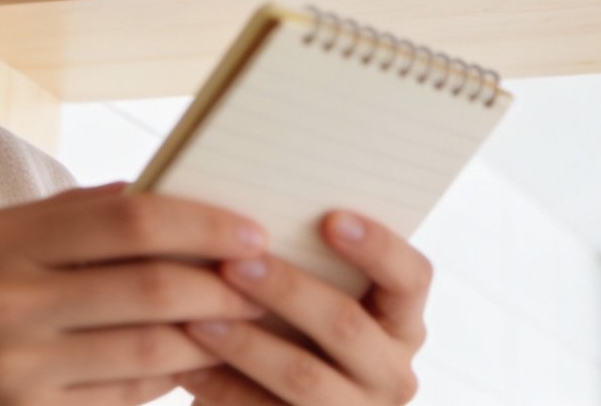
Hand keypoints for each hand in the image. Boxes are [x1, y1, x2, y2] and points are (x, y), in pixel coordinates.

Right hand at [0, 182, 273, 405]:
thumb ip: (60, 218)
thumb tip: (146, 187)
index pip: (130, 217)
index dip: (203, 223)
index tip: (252, 231)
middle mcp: (3, 301)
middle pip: (151, 285)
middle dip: (224, 284)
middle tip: (267, 282)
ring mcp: (12, 371)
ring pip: (148, 352)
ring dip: (209, 339)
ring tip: (247, 326)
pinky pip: (121, 402)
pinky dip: (165, 386)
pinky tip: (192, 372)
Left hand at [175, 210, 429, 405]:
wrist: (281, 404)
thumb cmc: (296, 331)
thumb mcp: (322, 298)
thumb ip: (310, 262)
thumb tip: (253, 213)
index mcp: (403, 321)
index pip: (412, 276)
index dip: (378, 246)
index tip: (329, 217)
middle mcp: (393, 372)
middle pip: (347, 325)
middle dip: (287, 290)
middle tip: (233, 264)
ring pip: (304, 376)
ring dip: (246, 344)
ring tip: (198, 317)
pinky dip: (224, 389)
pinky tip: (188, 367)